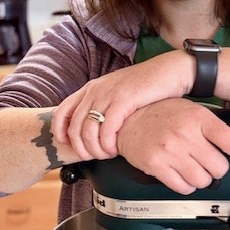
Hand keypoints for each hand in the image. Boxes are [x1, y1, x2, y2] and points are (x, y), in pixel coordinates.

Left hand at [51, 51, 192, 160]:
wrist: (169, 71)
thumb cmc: (146, 86)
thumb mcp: (117, 92)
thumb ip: (103, 105)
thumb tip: (92, 129)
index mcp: (91, 88)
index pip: (62, 112)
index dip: (60, 132)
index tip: (70, 145)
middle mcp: (96, 90)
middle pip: (75, 127)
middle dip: (82, 148)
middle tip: (95, 158)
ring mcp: (109, 94)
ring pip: (89, 131)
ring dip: (96, 150)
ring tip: (108, 155)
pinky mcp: (124, 100)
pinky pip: (108, 129)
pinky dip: (109, 144)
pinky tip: (117, 150)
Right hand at [116, 98, 229, 194]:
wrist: (128, 118)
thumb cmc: (162, 114)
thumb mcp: (190, 109)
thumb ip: (211, 125)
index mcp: (197, 117)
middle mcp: (185, 134)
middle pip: (219, 167)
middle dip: (217, 168)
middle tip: (211, 163)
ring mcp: (170, 150)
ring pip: (202, 181)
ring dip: (202, 179)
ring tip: (195, 169)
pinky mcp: (156, 165)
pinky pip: (183, 187)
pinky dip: (186, 185)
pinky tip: (182, 174)